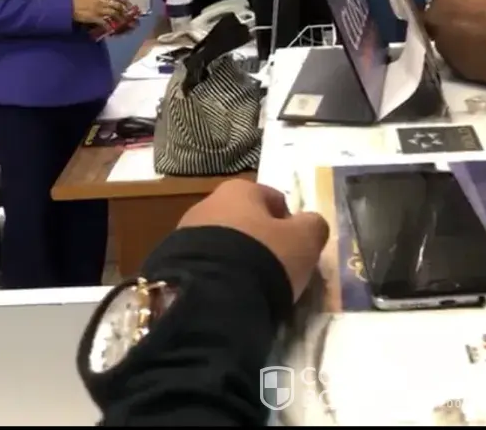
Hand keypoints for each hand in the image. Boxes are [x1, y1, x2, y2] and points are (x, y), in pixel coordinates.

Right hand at [72, 0, 129, 26]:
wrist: (71, 7)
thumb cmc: (80, 0)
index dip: (124, 1)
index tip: (129, 5)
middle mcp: (102, 2)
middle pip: (117, 6)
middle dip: (124, 11)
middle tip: (128, 16)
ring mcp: (99, 10)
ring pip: (113, 13)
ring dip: (119, 18)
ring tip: (123, 22)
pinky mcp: (95, 18)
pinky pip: (105, 22)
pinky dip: (109, 25)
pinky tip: (112, 28)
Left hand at [178, 178, 328, 300]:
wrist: (209, 295)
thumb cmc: (263, 257)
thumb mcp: (305, 240)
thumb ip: (313, 226)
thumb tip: (310, 224)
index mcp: (240, 189)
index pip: (274, 200)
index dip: (289, 225)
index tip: (295, 252)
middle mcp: (209, 202)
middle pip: (246, 221)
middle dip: (260, 242)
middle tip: (274, 272)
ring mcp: (186, 232)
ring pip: (223, 244)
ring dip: (237, 260)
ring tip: (250, 290)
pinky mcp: (172, 261)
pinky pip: (206, 266)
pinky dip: (218, 277)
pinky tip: (227, 297)